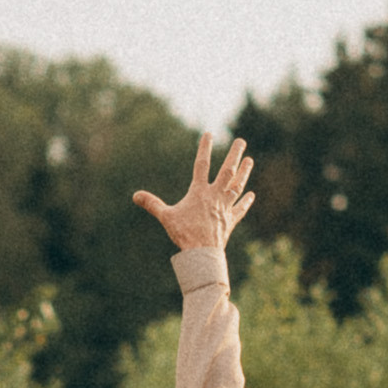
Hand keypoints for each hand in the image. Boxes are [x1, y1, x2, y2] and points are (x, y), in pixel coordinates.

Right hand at [133, 130, 253, 255]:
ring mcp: (225, 208)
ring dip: (244, 173)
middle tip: (241, 141)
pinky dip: (245, 201)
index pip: (202, 164)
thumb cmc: (184, 234)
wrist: (202, 253)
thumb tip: (135, 195)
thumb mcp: (166, 217)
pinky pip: (240, 209)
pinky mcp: (230, 221)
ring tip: (250, 161)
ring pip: (237, 186)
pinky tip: (251, 194)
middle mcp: (215, 196)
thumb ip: (152, 204)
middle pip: (228, 171)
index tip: (208, 134)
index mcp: (199, 192)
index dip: (204, 148)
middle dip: (235, 155)